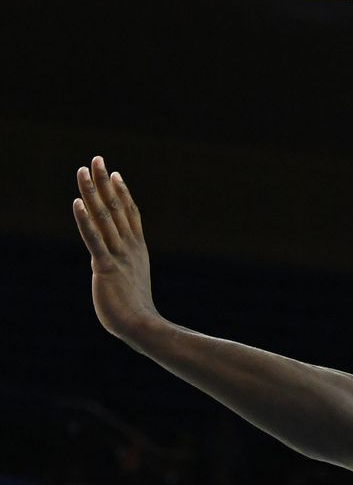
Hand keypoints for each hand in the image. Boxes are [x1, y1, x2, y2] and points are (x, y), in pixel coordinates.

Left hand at [72, 156, 161, 341]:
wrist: (142, 326)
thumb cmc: (137, 312)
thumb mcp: (135, 282)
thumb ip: (128, 269)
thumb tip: (125, 271)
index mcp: (137, 249)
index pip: (130, 213)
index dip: (122, 192)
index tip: (113, 173)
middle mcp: (129, 247)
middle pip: (116, 207)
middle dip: (104, 182)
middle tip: (96, 158)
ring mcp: (118, 255)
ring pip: (104, 217)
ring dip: (92, 192)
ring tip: (83, 170)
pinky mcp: (105, 267)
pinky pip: (94, 239)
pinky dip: (85, 220)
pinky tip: (78, 203)